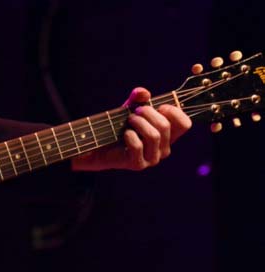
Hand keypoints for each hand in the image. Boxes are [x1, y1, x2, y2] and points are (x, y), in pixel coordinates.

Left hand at [71, 87, 191, 170]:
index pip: (185, 124)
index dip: (174, 111)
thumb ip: (138, 99)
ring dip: (139, 123)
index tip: (160, 106)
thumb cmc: (120, 126)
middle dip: (148, 113)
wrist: (100, 145)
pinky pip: (138, 146)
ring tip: (129, 119)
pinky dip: (130, 136)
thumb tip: (143, 93)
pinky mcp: (138, 164)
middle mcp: (163, 150)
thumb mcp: (131, 108)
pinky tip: (124, 133)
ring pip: (153, 136)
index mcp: (168, 136)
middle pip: (165, 126)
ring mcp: (151, 159)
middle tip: (135, 111)